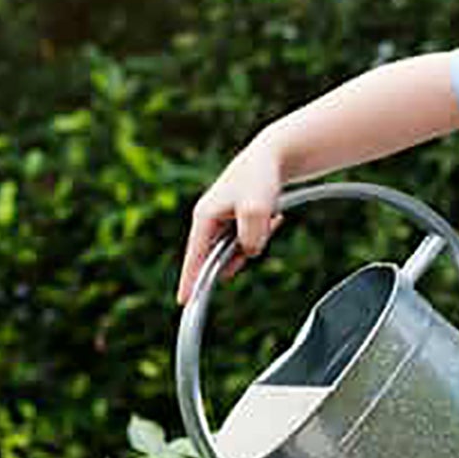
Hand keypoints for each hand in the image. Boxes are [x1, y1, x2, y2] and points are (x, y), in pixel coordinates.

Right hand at [177, 139, 287, 303]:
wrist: (274, 155)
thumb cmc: (259, 177)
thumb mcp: (256, 211)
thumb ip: (250, 238)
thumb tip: (248, 252)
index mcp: (204, 217)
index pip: (195, 257)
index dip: (190, 281)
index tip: (184, 302)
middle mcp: (209, 220)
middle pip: (219, 255)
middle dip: (241, 253)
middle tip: (262, 227)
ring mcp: (222, 220)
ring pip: (238, 249)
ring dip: (256, 240)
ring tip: (268, 216)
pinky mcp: (236, 219)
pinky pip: (249, 239)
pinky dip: (262, 233)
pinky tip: (273, 215)